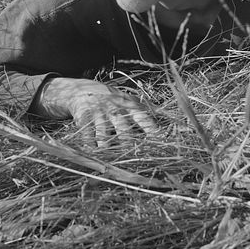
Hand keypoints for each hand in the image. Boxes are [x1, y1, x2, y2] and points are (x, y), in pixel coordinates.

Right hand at [33, 77, 157, 146]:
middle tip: (133, 159)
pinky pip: (87, 133)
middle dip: (129, 145)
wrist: (82, 89)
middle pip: (124, 130)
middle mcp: (115, 110)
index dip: (152, 131)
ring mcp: (99, 113)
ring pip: (104, 134)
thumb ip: (143, 112)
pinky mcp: (84, 116)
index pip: (143, 119)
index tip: (160, 143)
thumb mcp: (128, 100)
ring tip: (110, 158)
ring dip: (107, 148)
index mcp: (129, 106)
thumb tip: (168, 125)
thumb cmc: (111, 99)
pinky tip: (92, 153)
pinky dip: (89, 144)